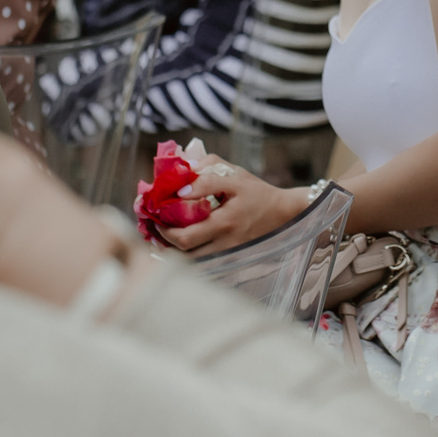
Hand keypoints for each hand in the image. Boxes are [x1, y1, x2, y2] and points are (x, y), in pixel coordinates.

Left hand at [162, 156, 307, 253]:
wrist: (283, 214)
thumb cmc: (256, 192)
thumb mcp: (235, 175)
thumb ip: (207, 173)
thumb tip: (181, 181)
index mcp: (225, 218)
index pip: (187, 224)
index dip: (166, 218)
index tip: (156, 206)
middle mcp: (225, 239)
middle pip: (184, 245)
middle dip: (162, 235)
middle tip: (154, 223)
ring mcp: (227, 252)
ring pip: (189, 259)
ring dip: (170, 248)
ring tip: (159, 235)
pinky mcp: (228, 258)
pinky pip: (200, 263)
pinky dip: (184, 255)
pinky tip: (175, 245)